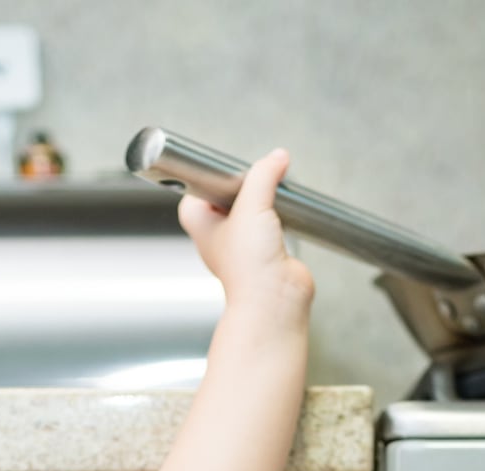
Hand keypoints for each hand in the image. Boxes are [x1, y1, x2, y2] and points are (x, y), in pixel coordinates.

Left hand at [177, 146, 314, 327]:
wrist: (275, 299)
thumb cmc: (248, 267)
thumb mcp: (252, 205)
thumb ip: (264, 175)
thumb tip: (277, 158)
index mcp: (199, 220)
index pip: (202, 182)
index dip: (218, 171)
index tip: (232, 163)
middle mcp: (216, 231)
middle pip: (230, 190)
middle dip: (247, 181)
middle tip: (257, 175)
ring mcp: (240, 240)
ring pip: (251, 205)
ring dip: (265, 198)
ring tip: (274, 195)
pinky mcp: (263, 247)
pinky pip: (269, 219)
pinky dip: (278, 213)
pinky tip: (285, 212)